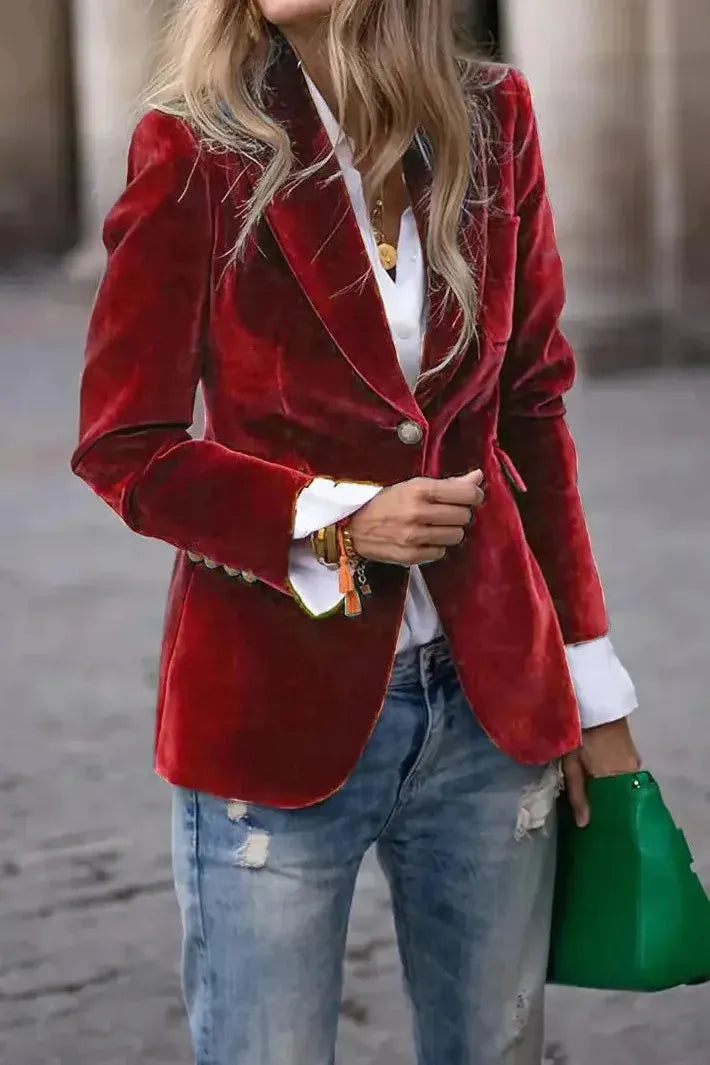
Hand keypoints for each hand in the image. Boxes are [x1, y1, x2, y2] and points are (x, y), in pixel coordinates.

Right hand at [348, 470, 485, 565]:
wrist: (352, 527)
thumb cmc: (385, 502)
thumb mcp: (412, 486)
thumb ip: (448, 483)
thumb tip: (478, 477)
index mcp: (419, 490)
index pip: (466, 494)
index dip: (474, 495)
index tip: (471, 496)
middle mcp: (418, 513)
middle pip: (463, 516)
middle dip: (460, 513)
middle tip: (448, 512)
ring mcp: (414, 537)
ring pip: (456, 536)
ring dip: (450, 531)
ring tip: (437, 526)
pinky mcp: (411, 556)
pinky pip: (441, 552)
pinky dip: (437, 546)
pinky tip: (426, 539)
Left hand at [563, 717, 641, 827]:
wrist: (593, 700)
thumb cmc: (578, 734)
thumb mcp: (572, 764)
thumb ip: (578, 794)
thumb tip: (584, 825)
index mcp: (617, 778)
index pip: (618, 807)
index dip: (608, 816)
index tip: (600, 827)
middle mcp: (632, 771)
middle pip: (622, 795)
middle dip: (610, 804)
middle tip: (596, 814)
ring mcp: (635, 759)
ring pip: (624, 783)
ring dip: (612, 790)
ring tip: (598, 799)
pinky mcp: (633, 749)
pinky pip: (627, 771)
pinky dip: (616, 778)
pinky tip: (604, 781)